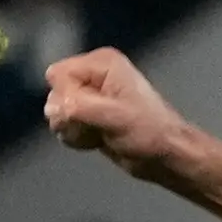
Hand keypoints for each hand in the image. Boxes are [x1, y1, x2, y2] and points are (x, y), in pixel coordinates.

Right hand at [44, 48, 202, 185]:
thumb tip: (54, 109)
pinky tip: (96, 140)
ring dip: (72, 128)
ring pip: (56, 111)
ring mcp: (89, 94)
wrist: (167, 158)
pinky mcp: (88, 114)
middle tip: (97, 127)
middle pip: (54, 93)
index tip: (90, 113)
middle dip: (69, 116)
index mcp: (102, 63)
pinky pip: (63, 124)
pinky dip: (75, 136)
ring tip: (99, 134)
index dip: (67, 97)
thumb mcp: (115, 117)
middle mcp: (92, 74)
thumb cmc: (149, 134)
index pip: (57, 74)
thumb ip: (79, 108)